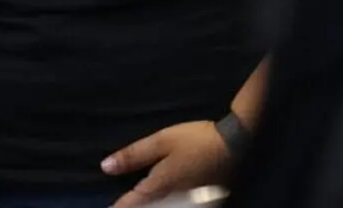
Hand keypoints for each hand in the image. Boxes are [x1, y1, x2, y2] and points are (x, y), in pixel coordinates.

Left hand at [101, 121, 234, 207]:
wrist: (236, 144)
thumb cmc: (195, 140)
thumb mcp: (161, 141)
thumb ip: (133, 155)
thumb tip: (105, 167)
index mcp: (160, 186)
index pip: (132, 203)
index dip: (118, 207)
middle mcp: (175, 200)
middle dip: (133, 207)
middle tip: (119, 206)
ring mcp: (191, 204)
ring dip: (150, 206)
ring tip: (137, 203)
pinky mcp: (204, 204)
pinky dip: (168, 206)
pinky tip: (163, 203)